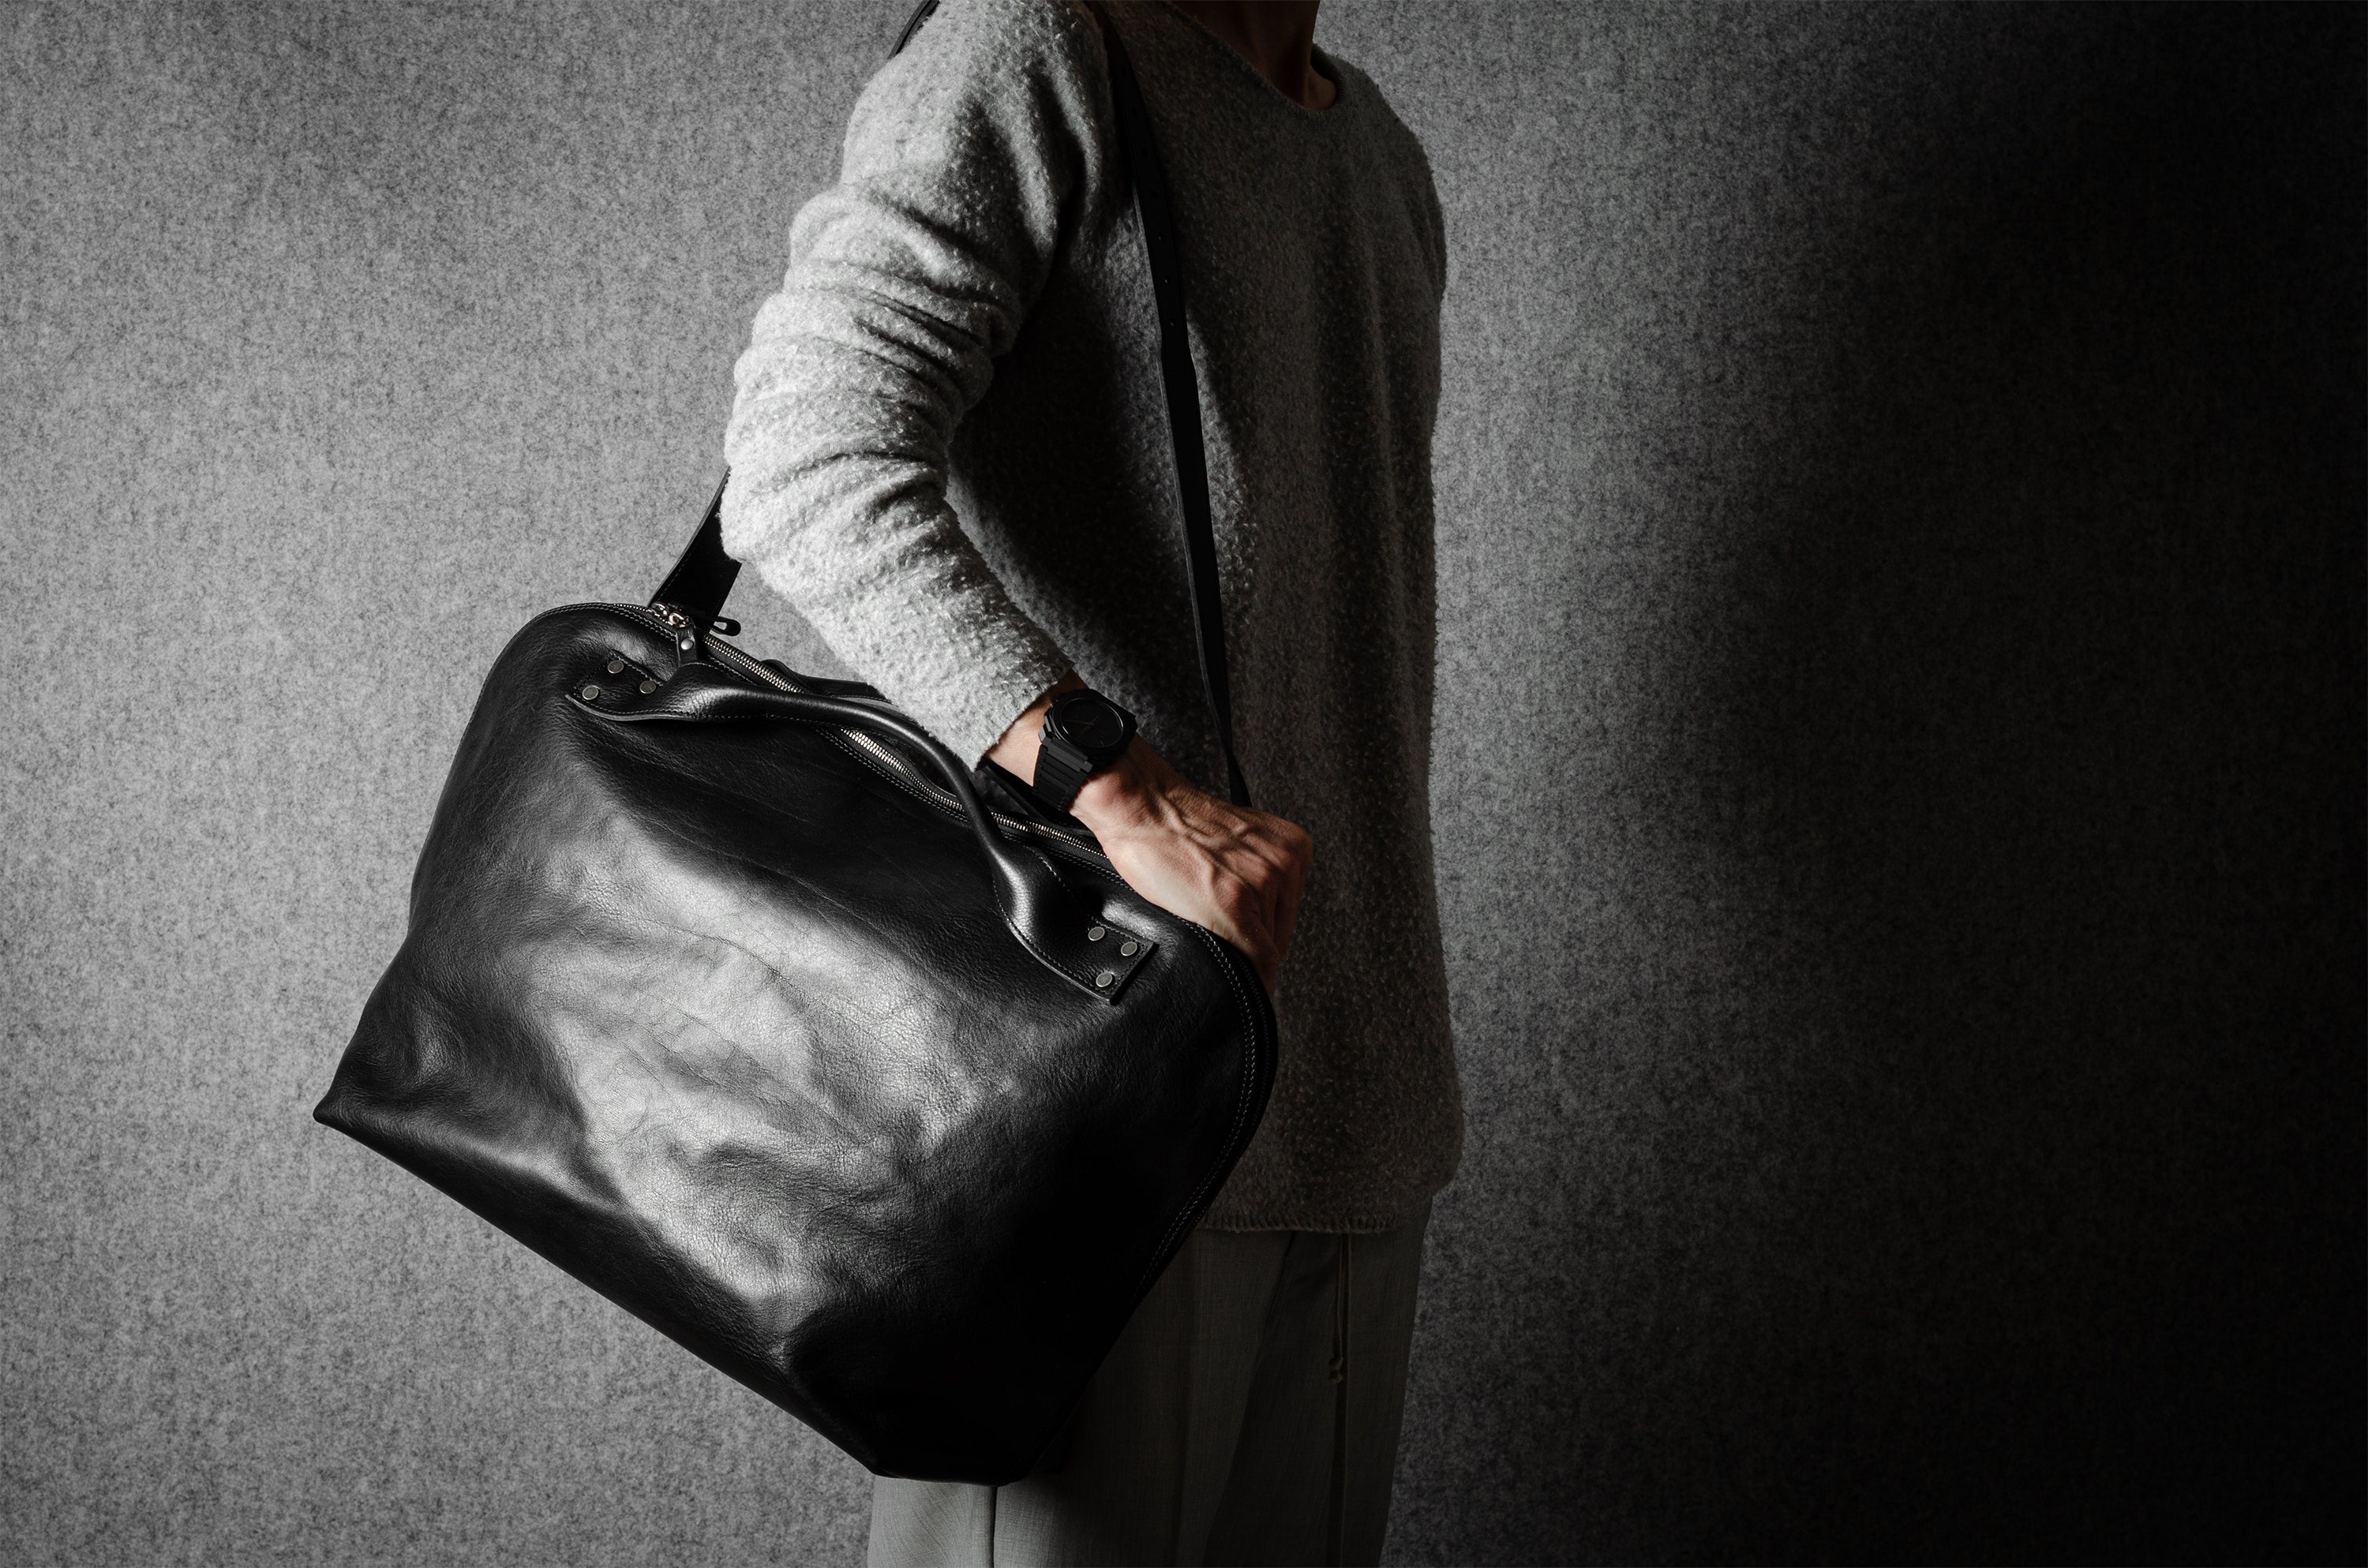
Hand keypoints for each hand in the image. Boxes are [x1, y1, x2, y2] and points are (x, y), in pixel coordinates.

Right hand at [985, 682, 1310, 991]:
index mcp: (1292, 847)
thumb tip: (1259, 916)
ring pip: (1268, 948)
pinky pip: (1255, 959)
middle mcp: (1285, 864)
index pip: (1289, 912)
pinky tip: (1223, 968)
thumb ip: (1256, 872)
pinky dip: (1242, 973)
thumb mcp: (1238, 844)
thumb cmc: (1173, 823)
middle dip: (1252, 942)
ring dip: (1241, 955)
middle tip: (1218, 934)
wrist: (1142, 806)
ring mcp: (1263, 884)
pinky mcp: (1236, 906)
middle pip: (1281, 932)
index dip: (1264, 933)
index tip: (1248, 942)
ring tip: (1207, 932)